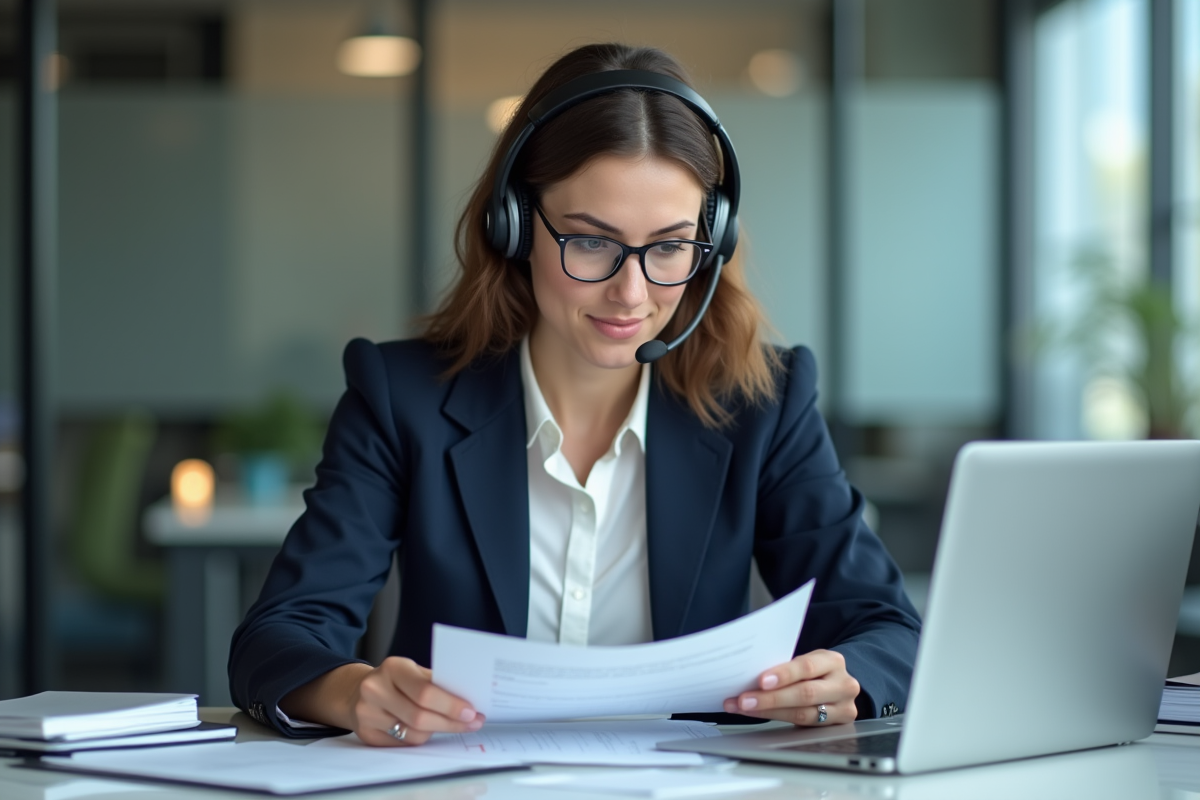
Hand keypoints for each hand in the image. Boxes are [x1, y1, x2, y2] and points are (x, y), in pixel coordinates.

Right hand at [345, 657, 483, 746]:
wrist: (358, 690)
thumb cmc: (395, 680)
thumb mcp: (413, 671)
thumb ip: (435, 683)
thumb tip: (467, 699)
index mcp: (393, 668)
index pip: (425, 691)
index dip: (450, 705)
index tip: (471, 711)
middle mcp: (375, 690)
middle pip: (419, 716)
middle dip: (450, 722)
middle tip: (472, 723)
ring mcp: (367, 714)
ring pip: (412, 734)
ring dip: (437, 731)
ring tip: (452, 725)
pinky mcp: (366, 734)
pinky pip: (402, 743)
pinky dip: (420, 738)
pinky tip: (429, 730)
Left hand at [723, 649, 859, 725]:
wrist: (837, 685)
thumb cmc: (815, 671)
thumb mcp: (807, 661)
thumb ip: (787, 667)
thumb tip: (750, 676)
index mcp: (833, 661)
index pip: (807, 667)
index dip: (784, 674)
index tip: (761, 681)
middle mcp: (844, 685)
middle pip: (805, 694)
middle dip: (771, 698)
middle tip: (744, 700)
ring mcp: (844, 708)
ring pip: (803, 714)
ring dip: (769, 712)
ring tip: (745, 708)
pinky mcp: (838, 726)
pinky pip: (804, 726)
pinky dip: (777, 719)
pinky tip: (760, 715)